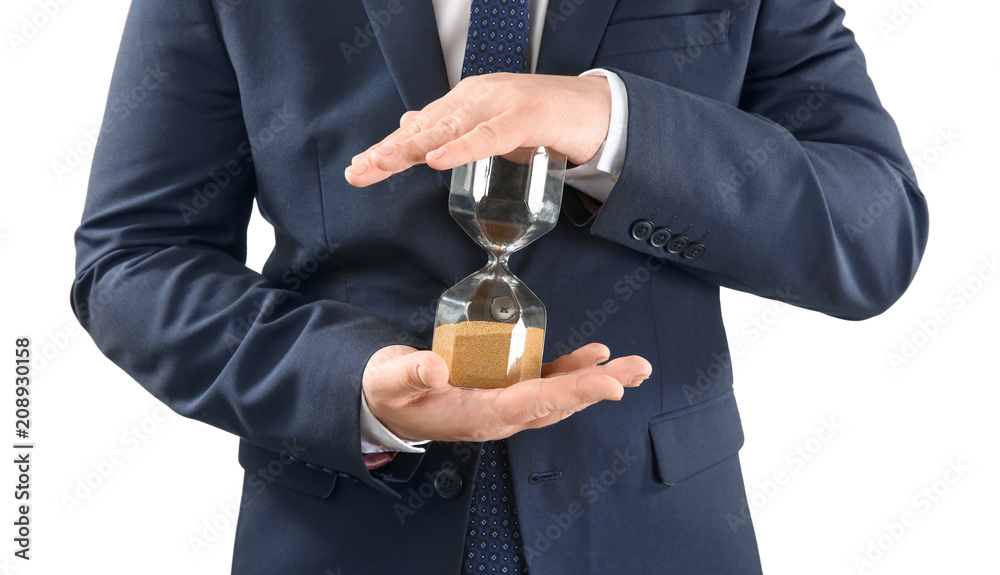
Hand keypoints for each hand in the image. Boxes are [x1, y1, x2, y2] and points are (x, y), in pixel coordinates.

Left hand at [344, 73, 611, 186]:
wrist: (598, 111)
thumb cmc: (545, 120)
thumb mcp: (491, 125)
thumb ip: (454, 129)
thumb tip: (411, 130)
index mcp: (466, 100)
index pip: (419, 127)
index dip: (387, 148)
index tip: (357, 170)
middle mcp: (477, 97)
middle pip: (425, 127)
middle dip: (389, 151)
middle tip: (358, 172)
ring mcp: (502, 104)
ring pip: (449, 128)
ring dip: (413, 148)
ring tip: (383, 164)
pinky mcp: (527, 117)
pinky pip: (489, 136)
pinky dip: (462, 148)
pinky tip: (437, 160)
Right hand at [361, 343, 650, 441]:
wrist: (385, 405)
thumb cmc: (389, 392)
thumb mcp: (391, 381)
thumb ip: (411, 372)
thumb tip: (435, 367)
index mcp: (479, 416)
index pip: (534, 404)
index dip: (573, 393)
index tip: (610, 385)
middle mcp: (500, 415)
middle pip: (559, 403)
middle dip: (601, 387)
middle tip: (638, 370)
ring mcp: (506, 404)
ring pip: (559, 395)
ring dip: (596, 380)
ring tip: (632, 366)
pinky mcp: (505, 389)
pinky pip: (546, 383)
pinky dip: (572, 370)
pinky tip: (594, 356)